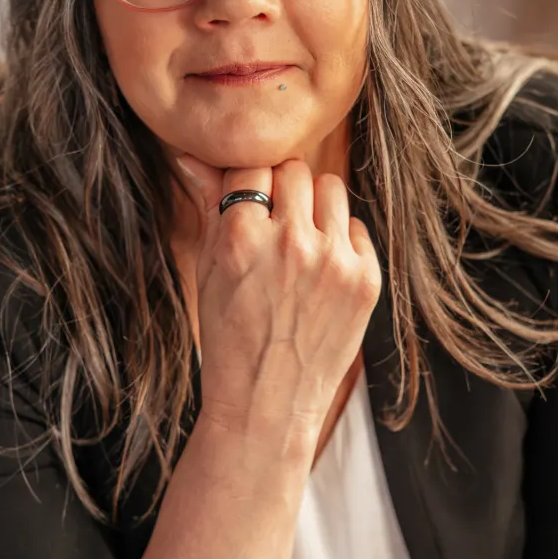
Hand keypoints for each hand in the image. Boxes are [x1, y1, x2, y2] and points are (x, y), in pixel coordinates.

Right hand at [173, 153, 380, 445]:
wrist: (267, 404)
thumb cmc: (229, 337)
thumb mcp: (208, 270)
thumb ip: (208, 206)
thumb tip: (192, 154)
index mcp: (241, 234)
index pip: (252, 167)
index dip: (249, 184)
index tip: (249, 204)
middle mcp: (290, 241)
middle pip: (295, 169)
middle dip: (283, 190)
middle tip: (275, 223)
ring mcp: (333, 260)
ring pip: (331, 188)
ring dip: (315, 206)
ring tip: (301, 241)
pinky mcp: (366, 279)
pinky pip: (357, 229)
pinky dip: (341, 242)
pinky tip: (322, 273)